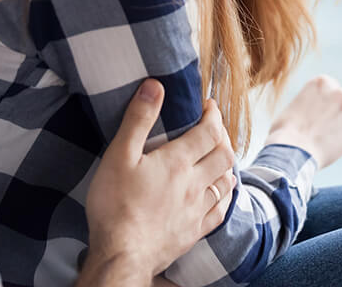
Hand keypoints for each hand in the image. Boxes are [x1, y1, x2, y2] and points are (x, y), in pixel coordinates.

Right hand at [84, 79, 235, 280]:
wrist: (121, 256)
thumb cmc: (115, 204)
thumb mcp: (119, 155)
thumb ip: (138, 119)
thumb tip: (155, 85)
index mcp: (177, 162)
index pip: (209, 131)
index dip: (213, 114)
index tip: (208, 105)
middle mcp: (194, 184)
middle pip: (223, 154)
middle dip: (222, 135)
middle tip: (212, 127)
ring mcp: (197, 211)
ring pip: (226, 182)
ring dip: (226, 164)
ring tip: (217, 155)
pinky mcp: (194, 233)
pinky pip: (221, 211)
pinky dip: (225, 195)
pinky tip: (219, 193)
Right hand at [264, 74, 341, 168]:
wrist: (292, 150)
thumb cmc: (286, 129)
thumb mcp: (295, 105)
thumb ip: (310, 102)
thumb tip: (313, 110)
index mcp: (322, 82)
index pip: (330, 84)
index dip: (325, 97)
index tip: (319, 108)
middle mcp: (338, 94)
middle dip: (339, 107)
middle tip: (327, 121)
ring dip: (340, 125)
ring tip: (322, 138)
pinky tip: (327, 147)